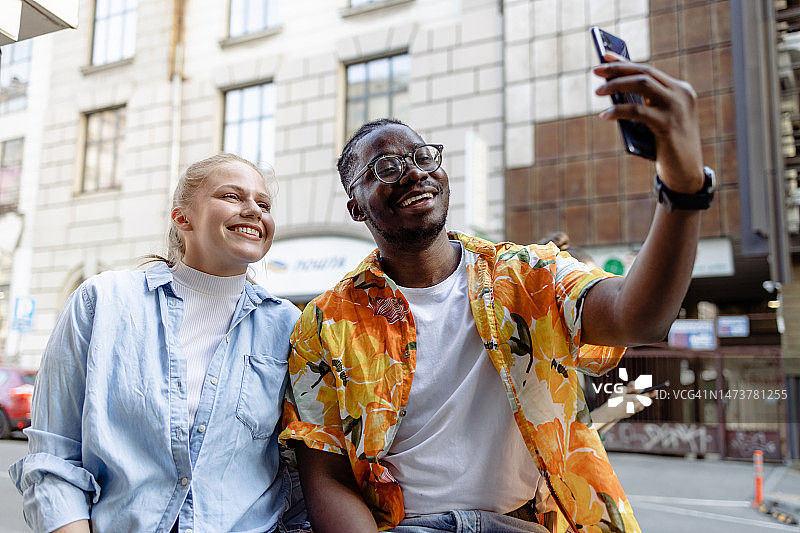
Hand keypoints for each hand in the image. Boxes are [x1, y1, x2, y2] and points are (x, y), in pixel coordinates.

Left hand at [593, 52, 703, 193]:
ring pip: (642, 85)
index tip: (605, 55)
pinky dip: (618, 111)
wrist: (686, 172)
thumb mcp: (656, 120)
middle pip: (644, 73)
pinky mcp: (668, 124)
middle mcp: (681, 94)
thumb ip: (643, 104)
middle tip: (596, 70)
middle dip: (618, 69)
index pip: (649, 70)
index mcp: (680, 90)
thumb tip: (613, 91)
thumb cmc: (666, 146)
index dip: (625, 62)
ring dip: (616, 85)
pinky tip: (604, 115)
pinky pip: (638, 111)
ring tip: (597, 92)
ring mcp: (676, 108)